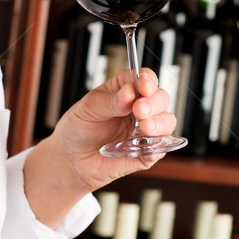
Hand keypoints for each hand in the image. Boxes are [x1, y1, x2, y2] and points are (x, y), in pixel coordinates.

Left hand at [53, 67, 175, 190]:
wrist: (70, 159)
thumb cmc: (78, 128)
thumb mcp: (89, 108)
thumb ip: (110, 102)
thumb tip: (129, 93)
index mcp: (125, 90)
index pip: (144, 78)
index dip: (147, 80)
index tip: (143, 86)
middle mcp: (139, 107)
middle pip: (160, 97)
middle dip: (154, 102)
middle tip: (139, 109)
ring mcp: (144, 129)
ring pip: (167, 121)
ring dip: (160, 123)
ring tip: (144, 127)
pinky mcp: (146, 152)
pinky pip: (161, 149)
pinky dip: (158, 147)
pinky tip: (147, 148)